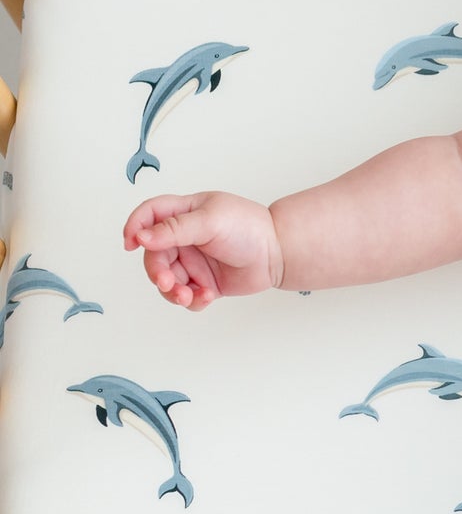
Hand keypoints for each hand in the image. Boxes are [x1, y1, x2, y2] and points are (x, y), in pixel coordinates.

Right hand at [122, 192, 283, 308]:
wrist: (280, 254)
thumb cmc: (249, 228)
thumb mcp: (210, 221)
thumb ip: (175, 229)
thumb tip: (141, 236)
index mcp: (183, 213)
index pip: (149, 215)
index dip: (135, 227)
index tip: (131, 243)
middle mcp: (184, 237)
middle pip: (155, 255)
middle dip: (158, 271)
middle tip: (168, 283)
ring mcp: (194, 261)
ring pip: (168, 279)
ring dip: (173, 291)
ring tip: (188, 296)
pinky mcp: (205, 282)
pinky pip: (187, 295)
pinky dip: (192, 300)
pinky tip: (207, 297)